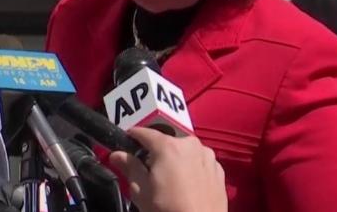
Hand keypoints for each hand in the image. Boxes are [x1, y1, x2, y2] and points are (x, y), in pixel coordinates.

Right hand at [110, 128, 226, 211]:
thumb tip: (118, 155)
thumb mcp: (141, 191)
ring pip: (183, 151)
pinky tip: (184, 186)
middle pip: (165, 141)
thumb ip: (129, 167)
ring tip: (167, 180)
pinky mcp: (218, 171)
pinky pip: (198, 162)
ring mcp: (207, 157)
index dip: (131, 138)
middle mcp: (190, 145)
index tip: (124, 146)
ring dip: (174, 159)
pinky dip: (190, 168)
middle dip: (154, 152)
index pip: (143, 132)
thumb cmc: (170, 211)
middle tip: (146, 170)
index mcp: (168, 147)